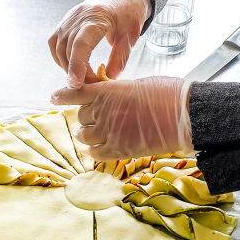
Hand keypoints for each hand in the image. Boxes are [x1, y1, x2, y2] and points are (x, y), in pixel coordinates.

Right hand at [48, 0, 150, 88]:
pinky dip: (60, 57)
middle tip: (86, 86)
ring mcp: (69, 18)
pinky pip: (55, 42)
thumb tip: (107, 79)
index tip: (76, 84)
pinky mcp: (65, 21)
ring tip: (80, 77)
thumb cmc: (128, 12)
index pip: (81, 44)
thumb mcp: (130, 37)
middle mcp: (79, 16)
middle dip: (74, 71)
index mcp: (97, 17)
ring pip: (58, 47)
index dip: (76, 66)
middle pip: (68, 49)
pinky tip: (70, 65)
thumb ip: (119, 59)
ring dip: (66, 66)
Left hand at [51, 76, 192, 160]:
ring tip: (97, 135)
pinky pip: (95, 154)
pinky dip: (96, 152)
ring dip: (88, 135)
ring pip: (83, 136)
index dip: (61, 96)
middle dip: (86, 118)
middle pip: (80, 117)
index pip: (74, 93)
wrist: (185, 114)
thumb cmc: (168, 94)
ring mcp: (109, 132)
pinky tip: (103, 149)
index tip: (53, 97)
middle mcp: (102, 111)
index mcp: (107, 91)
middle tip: (96, 119)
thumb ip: (117, 92)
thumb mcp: (137, 85)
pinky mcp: (118, 150)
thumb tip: (109, 99)